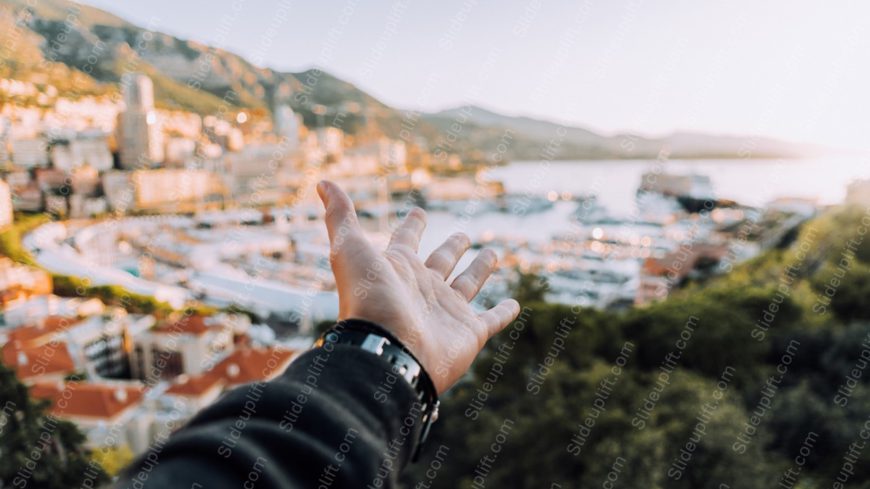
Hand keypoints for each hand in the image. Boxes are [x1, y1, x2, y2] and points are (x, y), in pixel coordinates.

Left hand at [317, 180, 520, 393]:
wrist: (387, 351)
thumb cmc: (368, 299)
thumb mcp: (350, 248)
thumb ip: (340, 215)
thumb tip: (322, 182)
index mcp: (398, 268)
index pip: (406, 240)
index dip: (413, 225)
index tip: (419, 212)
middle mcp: (422, 288)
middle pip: (440, 262)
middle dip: (452, 248)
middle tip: (463, 236)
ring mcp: (446, 311)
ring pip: (467, 285)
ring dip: (480, 270)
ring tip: (492, 254)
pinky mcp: (468, 333)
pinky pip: (490, 320)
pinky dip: (503, 314)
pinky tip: (515, 306)